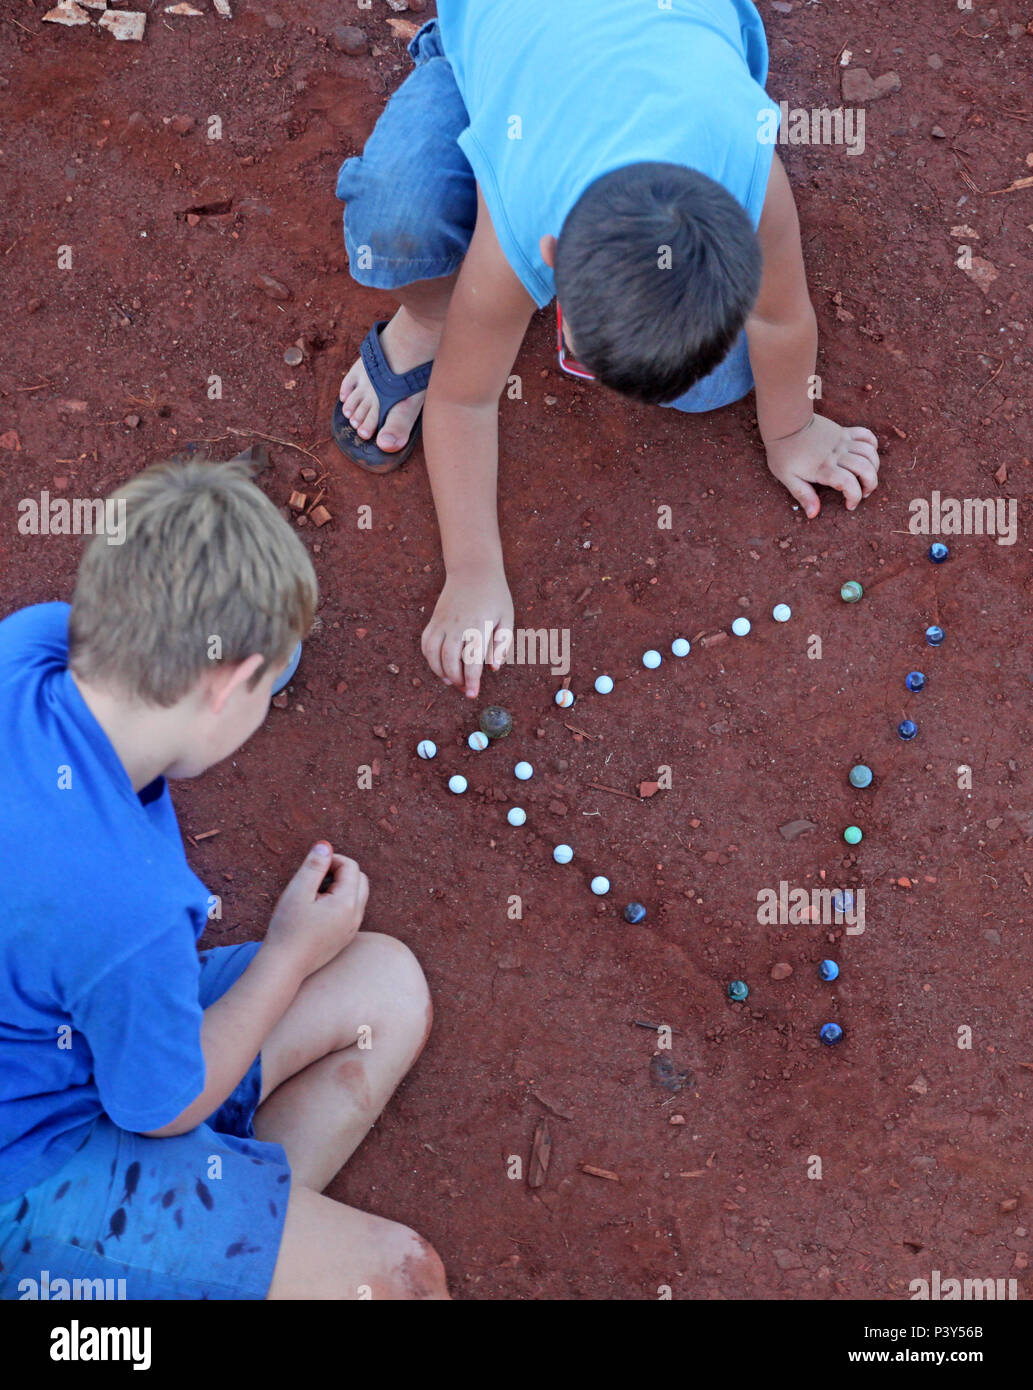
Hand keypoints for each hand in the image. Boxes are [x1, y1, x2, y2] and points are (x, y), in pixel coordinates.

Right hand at [266, 843, 368, 979]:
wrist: (285, 966)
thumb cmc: (288, 928)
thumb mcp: (298, 891)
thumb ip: (313, 866)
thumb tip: (325, 845)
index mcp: (347, 903)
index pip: (351, 867)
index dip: (331, 860)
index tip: (310, 868)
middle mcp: (356, 916)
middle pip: (359, 879)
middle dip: (339, 872)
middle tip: (314, 880)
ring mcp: (352, 929)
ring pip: (356, 896)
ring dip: (339, 887)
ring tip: (312, 896)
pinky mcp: (345, 938)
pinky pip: (350, 911)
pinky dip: (338, 903)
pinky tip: (315, 912)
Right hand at [421, 565, 513, 697]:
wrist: (473, 569)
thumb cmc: (494, 595)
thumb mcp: (506, 617)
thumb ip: (502, 644)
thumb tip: (493, 668)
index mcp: (478, 626)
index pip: (471, 660)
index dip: (471, 680)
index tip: (472, 694)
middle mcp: (457, 624)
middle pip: (449, 660)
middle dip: (455, 679)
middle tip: (463, 689)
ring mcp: (442, 621)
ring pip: (432, 653)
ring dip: (439, 671)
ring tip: (450, 680)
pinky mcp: (434, 619)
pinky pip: (426, 643)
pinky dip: (429, 657)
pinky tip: (439, 665)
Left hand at [764, 414, 879, 516]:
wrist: (786, 424)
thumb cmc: (784, 453)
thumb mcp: (788, 478)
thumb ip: (803, 495)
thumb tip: (813, 514)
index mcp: (824, 468)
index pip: (849, 484)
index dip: (854, 497)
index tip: (849, 505)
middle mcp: (837, 454)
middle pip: (866, 469)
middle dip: (871, 485)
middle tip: (863, 493)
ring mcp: (842, 441)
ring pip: (870, 453)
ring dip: (874, 467)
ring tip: (867, 477)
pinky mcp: (844, 431)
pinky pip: (866, 435)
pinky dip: (873, 445)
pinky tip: (868, 456)